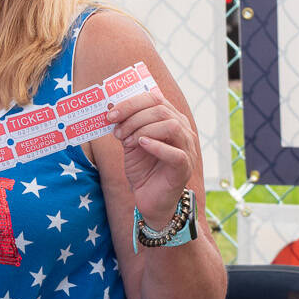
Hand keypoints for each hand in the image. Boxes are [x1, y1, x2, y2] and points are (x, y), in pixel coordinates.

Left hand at [109, 88, 195, 228]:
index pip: (154, 98)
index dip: (131, 103)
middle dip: (133, 117)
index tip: (110, 114)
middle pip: (161, 109)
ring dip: (143, 129)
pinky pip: (176, 153)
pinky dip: (157, 146)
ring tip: (127, 141)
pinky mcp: (185, 167)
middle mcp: (183, 130)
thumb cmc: (143, 169)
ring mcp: (187, 148)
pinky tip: (141, 144)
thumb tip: (111, 109)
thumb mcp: (131, 143)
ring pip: (171, 126)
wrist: (149, 199)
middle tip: (116, 131)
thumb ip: (127, 126)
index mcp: (171, 119)